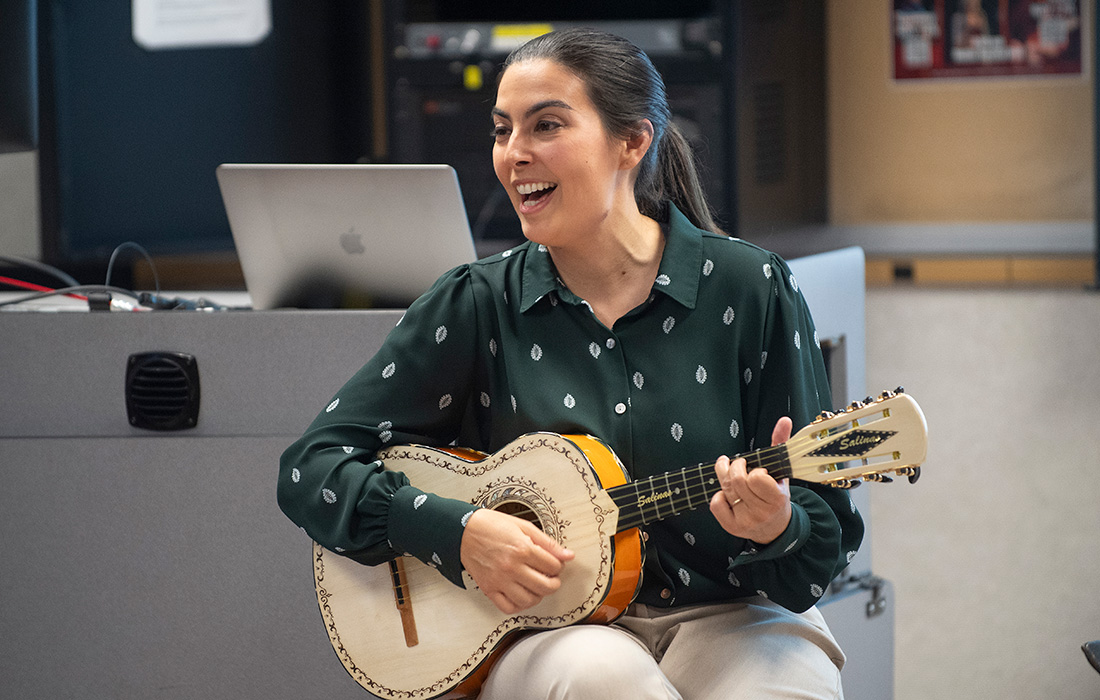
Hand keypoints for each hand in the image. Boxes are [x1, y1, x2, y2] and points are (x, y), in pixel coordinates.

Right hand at [459, 509, 574, 613]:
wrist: (463, 531)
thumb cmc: (491, 525)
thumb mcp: (523, 526)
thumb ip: (548, 542)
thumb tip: (568, 555)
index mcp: (522, 549)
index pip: (553, 566)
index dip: (559, 565)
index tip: (555, 563)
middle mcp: (511, 567)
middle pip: (545, 586)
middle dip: (554, 583)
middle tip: (552, 578)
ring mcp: (499, 580)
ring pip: (529, 600)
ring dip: (538, 595)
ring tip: (537, 586)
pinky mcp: (488, 589)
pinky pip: (508, 607)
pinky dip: (519, 605)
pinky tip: (522, 595)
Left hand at [709, 416, 792, 544]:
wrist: (775, 527)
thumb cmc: (776, 495)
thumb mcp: (781, 472)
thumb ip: (780, 445)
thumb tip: (784, 420)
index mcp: (777, 498)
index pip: (756, 478)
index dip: (754, 470)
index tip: (757, 469)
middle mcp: (762, 512)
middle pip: (736, 481)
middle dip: (735, 467)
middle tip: (739, 464)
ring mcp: (746, 521)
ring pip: (724, 490)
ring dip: (724, 476)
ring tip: (729, 470)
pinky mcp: (732, 527)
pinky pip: (715, 504)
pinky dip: (718, 495)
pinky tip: (726, 493)